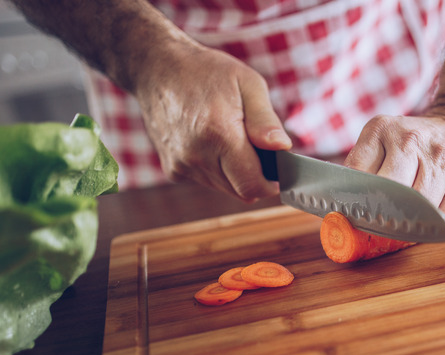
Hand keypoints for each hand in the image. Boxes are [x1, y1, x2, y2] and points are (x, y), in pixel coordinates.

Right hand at [133, 41, 291, 200]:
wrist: (157, 68)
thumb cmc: (207, 72)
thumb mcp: (248, 83)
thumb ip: (265, 120)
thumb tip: (282, 148)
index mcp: (219, 134)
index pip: (252, 186)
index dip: (270, 183)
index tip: (279, 171)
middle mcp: (196, 156)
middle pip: (240, 191)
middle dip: (255, 175)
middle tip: (255, 144)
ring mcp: (181, 165)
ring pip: (224, 187)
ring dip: (235, 172)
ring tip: (230, 137)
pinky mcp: (172, 169)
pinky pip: (206, 181)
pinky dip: (216, 168)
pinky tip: (211, 141)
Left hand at [343, 106, 444, 228]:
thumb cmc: (424, 146)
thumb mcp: (389, 142)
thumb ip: (366, 170)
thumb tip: (339, 215)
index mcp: (382, 129)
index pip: (357, 177)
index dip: (354, 204)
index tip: (354, 219)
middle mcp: (412, 139)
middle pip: (387, 196)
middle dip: (382, 219)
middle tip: (381, 230)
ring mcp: (443, 156)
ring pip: (417, 210)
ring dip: (411, 227)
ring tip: (408, 227)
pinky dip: (438, 230)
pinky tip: (434, 226)